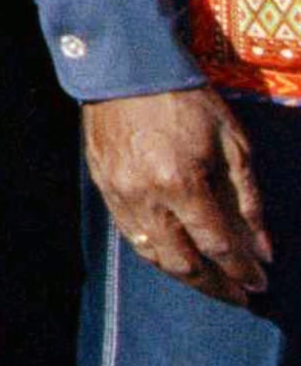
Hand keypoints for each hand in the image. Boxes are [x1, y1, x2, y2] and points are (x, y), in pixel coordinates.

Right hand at [84, 85, 273, 305]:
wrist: (128, 68)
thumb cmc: (186, 101)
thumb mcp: (232, 144)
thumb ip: (248, 201)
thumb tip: (262, 249)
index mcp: (181, 184)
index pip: (217, 246)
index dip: (242, 271)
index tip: (260, 284)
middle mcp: (145, 197)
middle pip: (182, 262)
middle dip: (215, 286)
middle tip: (238, 296)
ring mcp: (119, 194)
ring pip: (152, 255)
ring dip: (184, 275)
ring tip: (209, 283)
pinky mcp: (103, 186)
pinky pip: (130, 234)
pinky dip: (156, 253)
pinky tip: (175, 255)